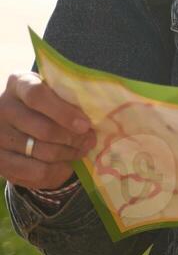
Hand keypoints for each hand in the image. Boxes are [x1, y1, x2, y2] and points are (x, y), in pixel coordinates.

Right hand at [0, 72, 94, 190]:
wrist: (20, 124)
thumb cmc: (48, 104)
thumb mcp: (56, 93)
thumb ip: (70, 100)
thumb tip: (92, 121)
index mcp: (19, 84)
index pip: (37, 95)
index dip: (64, 113)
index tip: (85, 125)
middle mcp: (2, 108)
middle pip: (44, 129)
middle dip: (74, 138)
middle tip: (89, 140)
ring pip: (42, 151)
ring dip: (69, 154)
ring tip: (80, 150)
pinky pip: (36, 171)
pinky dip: (57, 171)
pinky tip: (66, 165)